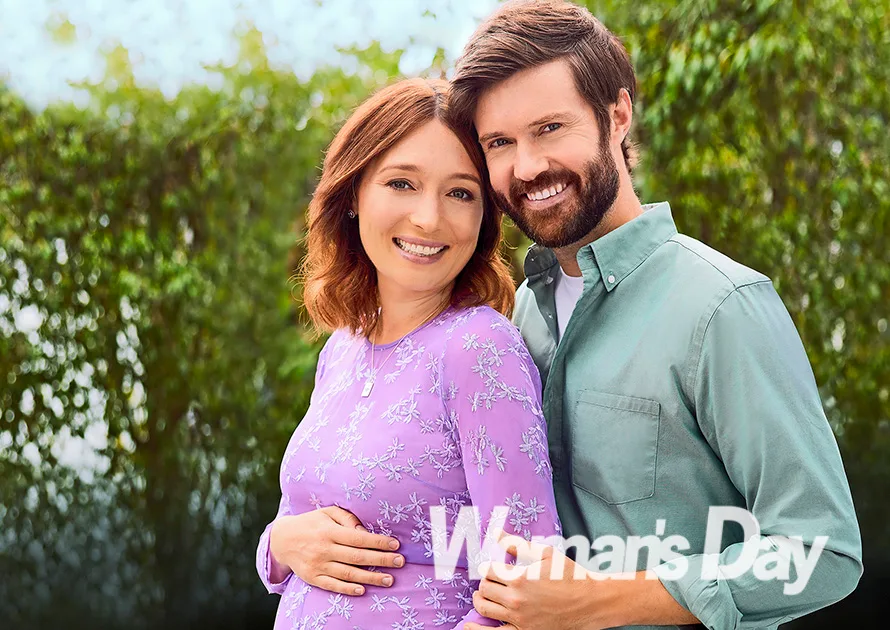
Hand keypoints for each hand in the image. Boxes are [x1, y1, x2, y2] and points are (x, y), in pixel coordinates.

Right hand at [269, 506, 404, 595]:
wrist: (283, 539)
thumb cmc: (312, 523)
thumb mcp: (328, 512)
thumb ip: (347, 518)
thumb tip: (364, 532)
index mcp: (329, 531)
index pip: (358, 538)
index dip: (378, 542)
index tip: (395, 544)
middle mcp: (324, 549)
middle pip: (357, 557)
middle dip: (381, 560)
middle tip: (400, 562)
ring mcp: (318, 565)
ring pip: (348, 574)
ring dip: (370, 578)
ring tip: (389, 579)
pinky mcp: (313, 578)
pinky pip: (333, 586)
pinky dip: (348, 589)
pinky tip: (363, 590)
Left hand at [465, 537, 598, 629]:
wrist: (591, 603)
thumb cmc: (570, 576)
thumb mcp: (546, 554)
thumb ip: (518, 544)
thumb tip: (496, 534)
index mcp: (520, 577)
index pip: (488, 570)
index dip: (489, 566)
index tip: (492, 567)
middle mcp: (516, 600)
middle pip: (484, 588)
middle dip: (487, 581)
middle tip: (494, 579)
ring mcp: (519, 619)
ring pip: (484, 607)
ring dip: (481, 599)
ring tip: (485, 595)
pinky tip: (467, 627)